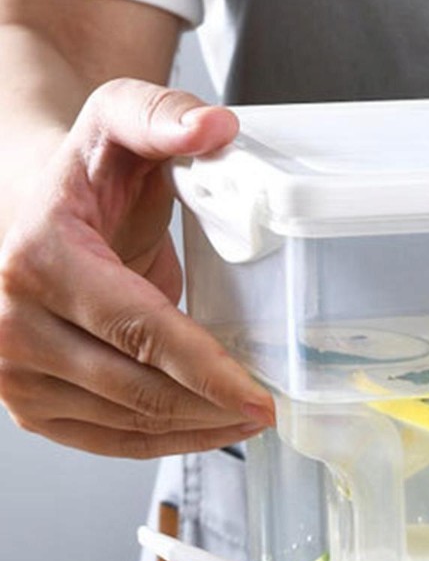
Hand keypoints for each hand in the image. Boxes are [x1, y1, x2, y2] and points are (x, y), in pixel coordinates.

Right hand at [0, 78, 275, 456]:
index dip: (206, 371)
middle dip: (213, 407)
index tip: (259, 398)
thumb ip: (162, 117)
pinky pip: (107, 440)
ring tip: (248, 420)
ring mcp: (11, 372)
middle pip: (138, 388)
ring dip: (197, 429)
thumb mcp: (117, 123)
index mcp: (37, 259)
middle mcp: (9, 324)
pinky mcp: (26, 406)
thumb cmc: (81, 175)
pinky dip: (164, 442)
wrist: (24, 207)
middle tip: (271, 409)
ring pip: (126, 423)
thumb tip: (215, 127)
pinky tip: (207, 430)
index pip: (138, 331)